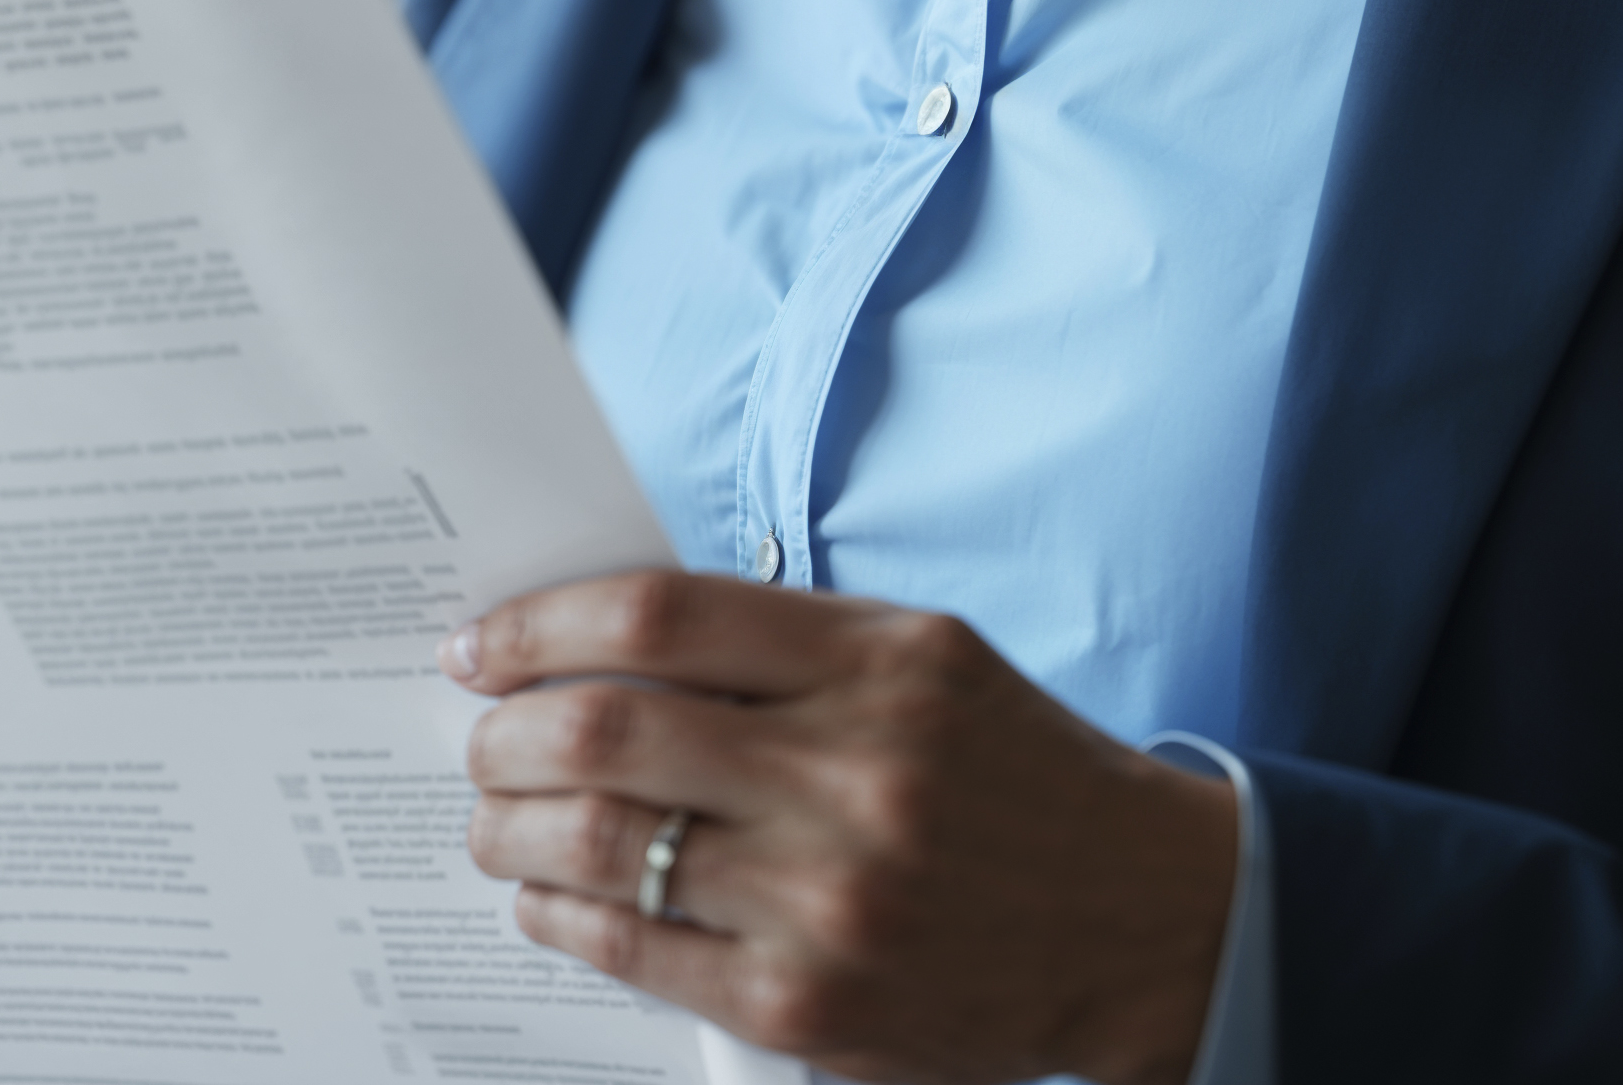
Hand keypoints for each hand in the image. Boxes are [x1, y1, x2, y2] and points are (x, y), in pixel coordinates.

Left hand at [449, 571, 1235, 1084]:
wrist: (1145, 923)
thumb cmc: (1014, 773)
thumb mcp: (922, 659)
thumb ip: (777, 643)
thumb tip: (596, 638)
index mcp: (879, 666)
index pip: (653, 621)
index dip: (538, 627)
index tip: (482, 643)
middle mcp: (853, 776)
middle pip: (604, 732)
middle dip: (503, 733)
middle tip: (478, 737)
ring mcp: (828, 899)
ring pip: (598, 845)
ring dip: (509, 827)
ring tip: (495, 818)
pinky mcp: (810, 1003)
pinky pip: (636, 949)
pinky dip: (561, 915)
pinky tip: (546, 897)